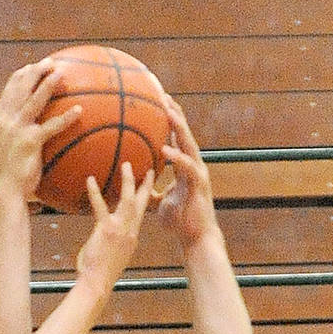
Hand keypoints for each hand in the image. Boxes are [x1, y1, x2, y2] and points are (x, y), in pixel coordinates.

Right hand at [0, 60, 78, 204]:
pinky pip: (52, 126)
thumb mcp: (10, 152)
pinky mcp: (30, 142)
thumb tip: (34, 135)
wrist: (6, 192)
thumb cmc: (11, 178)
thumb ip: (18, 138)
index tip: (32, 66)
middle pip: (21, 88)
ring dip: (49, 84)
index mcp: (0, 121)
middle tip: (50, 61)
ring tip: (62, 72)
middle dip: (36, 71)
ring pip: (34, 100)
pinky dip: (66, 117)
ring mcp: (17, 130)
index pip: (9, 91)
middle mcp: (6, 121)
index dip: (21, 76)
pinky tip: (79, 111)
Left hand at [76, 162, 154, 290]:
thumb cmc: (102, 272)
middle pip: (141, 203)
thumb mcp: (114, 253)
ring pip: (127, 200)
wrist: (99, 282)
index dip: (146, 198)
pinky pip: (100, 207)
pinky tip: (90, 179)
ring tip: (126, 165)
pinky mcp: (106, 230)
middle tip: (148, 169)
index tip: (149, 185)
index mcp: (132, 236)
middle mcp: (130, 231)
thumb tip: (108, 232)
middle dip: (145, 185)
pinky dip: (95, 193)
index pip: (142, 213)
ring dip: (128, 181)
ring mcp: (119, 229)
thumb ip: (115, 239)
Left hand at [157, 98, 215, 250]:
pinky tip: (165, 149)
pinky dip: (176, 157)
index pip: (177, 136)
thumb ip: (148, 190)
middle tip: (162, 95)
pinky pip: (187, 167)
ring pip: (189, 144)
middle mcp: (193, 164)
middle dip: (174, 113)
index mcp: (185, 165)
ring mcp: (198, 173)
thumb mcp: (158, 202)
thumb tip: (133, 186)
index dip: (169, 118)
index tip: (157, 101)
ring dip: (179, 127)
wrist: (196, 238)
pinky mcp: (199, 185)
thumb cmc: (179, 221)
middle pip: (184, 132)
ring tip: (167, 112)